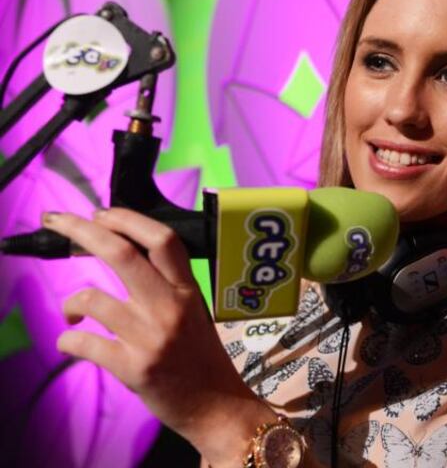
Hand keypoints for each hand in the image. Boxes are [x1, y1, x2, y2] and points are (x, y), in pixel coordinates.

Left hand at [45, 208, 276, 467]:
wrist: (217, 406)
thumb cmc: (202, 358)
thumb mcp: (194, 313)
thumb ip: (166, 288)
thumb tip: (124, 256)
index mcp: (188, 291)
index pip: (162, 239)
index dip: (127, 218)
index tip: (101, 212)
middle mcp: (170, 308)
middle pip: (122, 254)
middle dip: (82, 230)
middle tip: (58, 221)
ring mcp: (151, 337)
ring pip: (91, 299)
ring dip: (70, 304)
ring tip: (72, 314)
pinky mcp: (133, 367)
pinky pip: (83, 343)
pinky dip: (68, 340)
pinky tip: (73, 342)